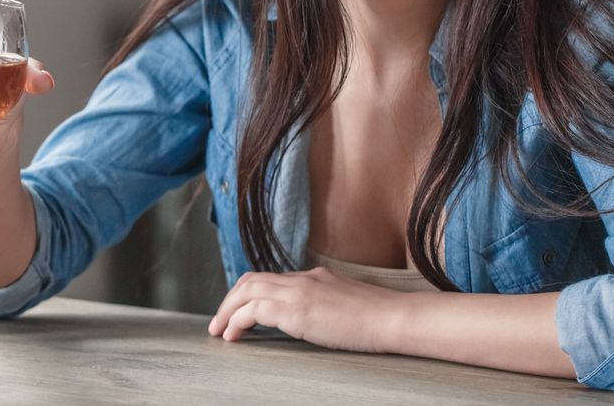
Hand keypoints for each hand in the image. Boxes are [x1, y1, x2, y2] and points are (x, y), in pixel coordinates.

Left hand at [208, 267, 404, 353]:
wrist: (394, 318)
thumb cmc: (380, 320)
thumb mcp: (348, 306)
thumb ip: (327, 307)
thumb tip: (315, 321)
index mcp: (315, 277)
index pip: (271, 279)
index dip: (249, 295)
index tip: (238, 314)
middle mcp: (303, 279)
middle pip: (251, 279)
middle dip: (230, 300)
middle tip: (218, 323)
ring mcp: (299, 291)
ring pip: (247, 290)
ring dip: (228, 310)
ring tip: (220, 331)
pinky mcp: (297, 310)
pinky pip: (255, 309)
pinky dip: (238, 320)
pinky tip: (234, 336)